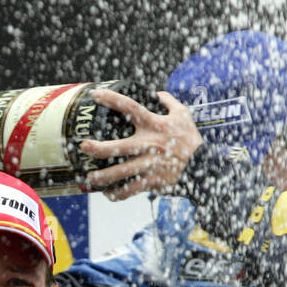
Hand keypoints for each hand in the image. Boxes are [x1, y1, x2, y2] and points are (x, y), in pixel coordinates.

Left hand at [81, 90, 202, 200]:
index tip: (95, 95)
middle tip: (83, 147)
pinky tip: (108, 193)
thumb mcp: (183, 115)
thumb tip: (156, 93)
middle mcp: (149, 144)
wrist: (203, 167)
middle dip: (98, 148)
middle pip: (118, 147)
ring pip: (120, 173)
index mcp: (155, 125)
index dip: (112, 100)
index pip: (131, 108)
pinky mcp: (152, 181)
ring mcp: (149, 164)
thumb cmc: (191, 140)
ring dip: (102, 177)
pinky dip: (116, 194)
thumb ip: (168, 102)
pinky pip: (129, 190)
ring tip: (90, 178)